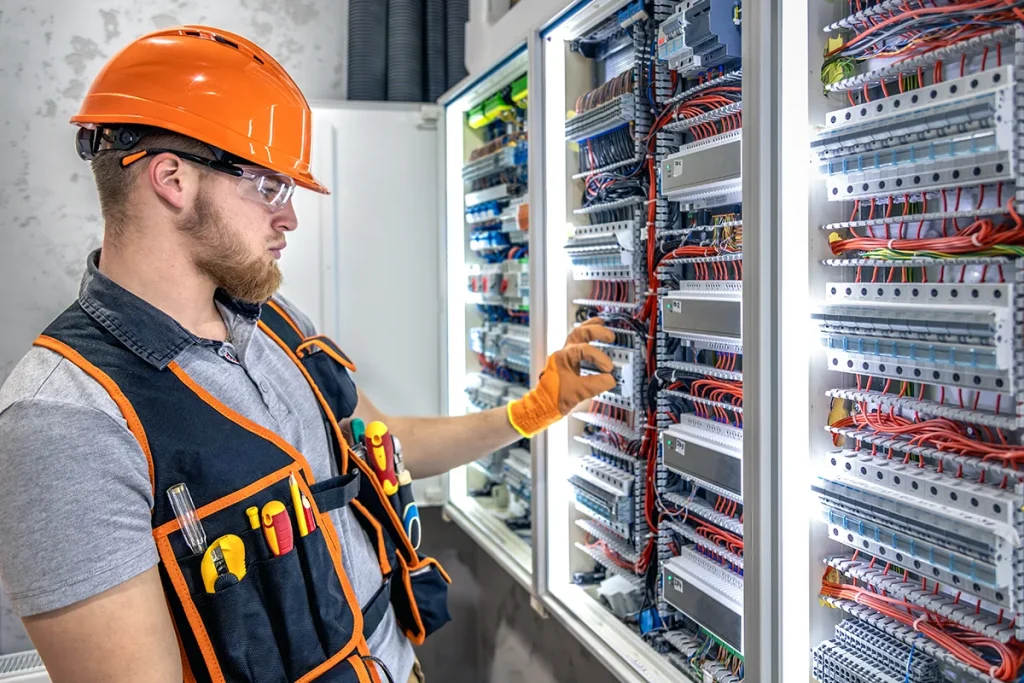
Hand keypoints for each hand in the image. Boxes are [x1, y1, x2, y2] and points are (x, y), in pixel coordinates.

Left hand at [507, 319, 616, 437]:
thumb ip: (595, 384)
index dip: (599, 358)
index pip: (585, 350)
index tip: (608, 369)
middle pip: (579, 332)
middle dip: (596, 331)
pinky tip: (596, 342)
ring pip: (577, 335)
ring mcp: (564, 357)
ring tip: (603, 325)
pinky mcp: (567, 363)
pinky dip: (588, 340)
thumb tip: (610, 379)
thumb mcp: (577, 392)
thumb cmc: (553, 399)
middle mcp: (563, 354)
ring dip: (590, 329)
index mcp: (563, 357)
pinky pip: (578, 345)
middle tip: (610, 337)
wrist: (542, 406)